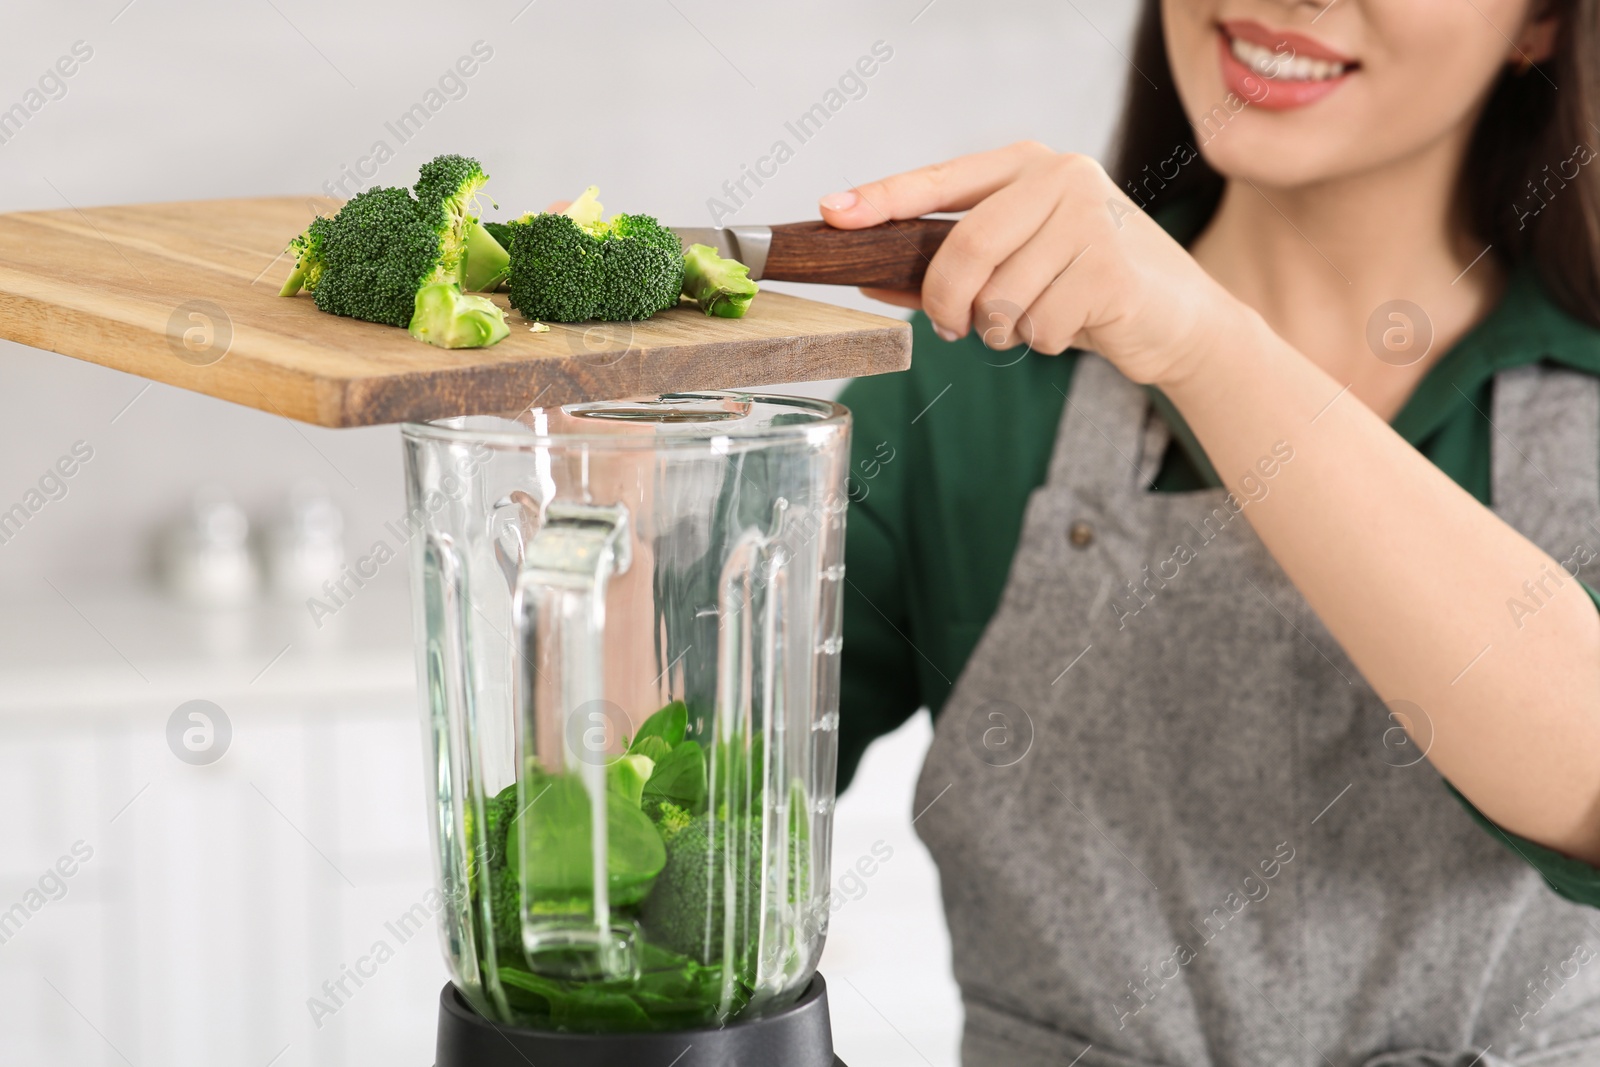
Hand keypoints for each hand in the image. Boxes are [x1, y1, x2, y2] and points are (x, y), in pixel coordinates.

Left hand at [818, 141, 1247, 386]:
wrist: (1179, 317)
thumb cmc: (1085, 286)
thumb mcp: (1020, 265)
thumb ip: (953, 266)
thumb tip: (873, 280)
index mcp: (1030, 163)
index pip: (939, 179)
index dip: (881, 198)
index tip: (831, 215)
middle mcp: (1062, 176)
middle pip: (964, 248)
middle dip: (946, 302)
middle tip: (953, 327)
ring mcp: (1092, 218)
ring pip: (999, 295)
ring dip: (1000, 330)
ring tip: (1028, 323)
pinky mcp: (1112, 268)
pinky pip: (1038, 325)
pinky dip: (1042, 342)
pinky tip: (1072, 326)